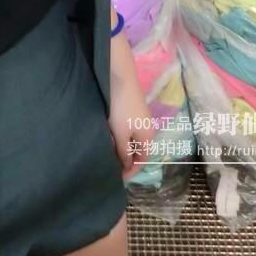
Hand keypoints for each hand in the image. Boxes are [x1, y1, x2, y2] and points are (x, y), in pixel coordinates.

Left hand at [107, 33, 152, 179]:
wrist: (119, 77)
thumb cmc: (121, 108)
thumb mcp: (121, 134)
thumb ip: (124, 152)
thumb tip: (128, 166)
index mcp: (148, 137)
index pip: (142, 161)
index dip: (131, 171)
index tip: (116, 178)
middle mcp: (147, 128)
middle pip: (138, 150)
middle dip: (126, 160)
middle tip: (110, 166)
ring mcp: (140, 118)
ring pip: (131, 139)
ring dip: (121, 148)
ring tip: (107, 152)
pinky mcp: (132, 109)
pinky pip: (127, 129)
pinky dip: (119, 136)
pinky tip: (108, 135)